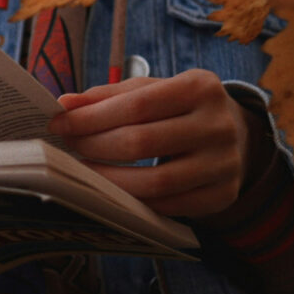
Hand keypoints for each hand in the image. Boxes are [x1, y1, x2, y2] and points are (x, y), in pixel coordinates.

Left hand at [48, 69, 260, 216]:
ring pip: (154, 182)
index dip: (91, 118)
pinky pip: (168, 206)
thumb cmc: (179, 109)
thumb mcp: (151, 91)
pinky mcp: (222, 194)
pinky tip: (113, 190)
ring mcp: (224, 163)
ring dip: (108, 180)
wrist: (234, 135)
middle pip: (140, 142)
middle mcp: (218, 125)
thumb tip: (64, 104)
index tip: (59, 124)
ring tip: (84, 171)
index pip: (135, 105)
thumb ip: (109, 96)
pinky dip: (134, 201)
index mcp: (200, 87)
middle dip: (94, 146)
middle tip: (68, 147)